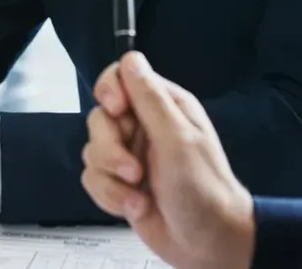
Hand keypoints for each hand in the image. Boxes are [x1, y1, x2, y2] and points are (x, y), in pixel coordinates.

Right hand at [81, 53, 255, 268]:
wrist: (208, 244)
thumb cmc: (203, 189)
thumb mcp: (178, 139)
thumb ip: (151, 99)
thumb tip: (130, 58)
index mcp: (164, 106)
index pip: (120, 76)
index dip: (110, 91)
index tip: (117, 111)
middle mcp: (145, 126)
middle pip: (99, 118)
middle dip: (110, 149)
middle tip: (135, 170)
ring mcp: (130, 156)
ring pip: (93, 151)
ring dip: (112, 179)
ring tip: (139, 196)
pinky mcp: (119, 184)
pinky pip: (93, 179)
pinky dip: (110, 196)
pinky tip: (135, 207)